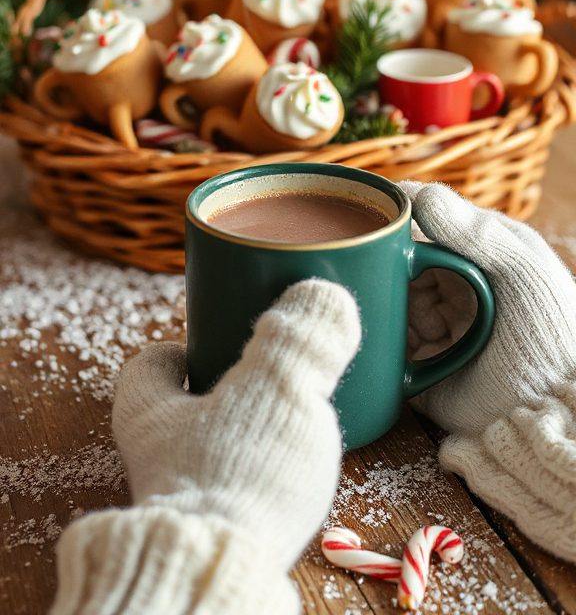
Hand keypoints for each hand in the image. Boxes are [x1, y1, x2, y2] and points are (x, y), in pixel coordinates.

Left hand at [112, 279, 360, 569]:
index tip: (211, 340)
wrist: (222, 578)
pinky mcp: (217, 532)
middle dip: (225, 392)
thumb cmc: (236, 474)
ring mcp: (187, 497)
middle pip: (184, 408)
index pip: (148, 365)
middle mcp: (158, 454)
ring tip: (295, 425)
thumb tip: (325, 293)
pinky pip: (237, 490)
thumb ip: (301, 337)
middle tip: (270, 376)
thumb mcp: (276, 385)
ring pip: (213, 452)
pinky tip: (297, 475)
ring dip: (249, 437)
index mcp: (152, 408)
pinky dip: (262, 477)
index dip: (178, 348)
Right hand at [402, 181, 575, 560]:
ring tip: (424, 326)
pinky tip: (410, 348)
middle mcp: (456, 284)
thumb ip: (472, 230)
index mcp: (482, 252)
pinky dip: (388, 343)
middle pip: (400, 263)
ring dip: (392, 309)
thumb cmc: (550, 334)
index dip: (399, 221)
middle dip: (392, 272)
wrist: (548, 412)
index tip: (372, 221)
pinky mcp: (422, 364)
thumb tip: (414, 194)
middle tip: (396, 283)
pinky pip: (388, 345)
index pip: (427, 221)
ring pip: (389, 301)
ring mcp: (439, 323)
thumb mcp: (521, 269)